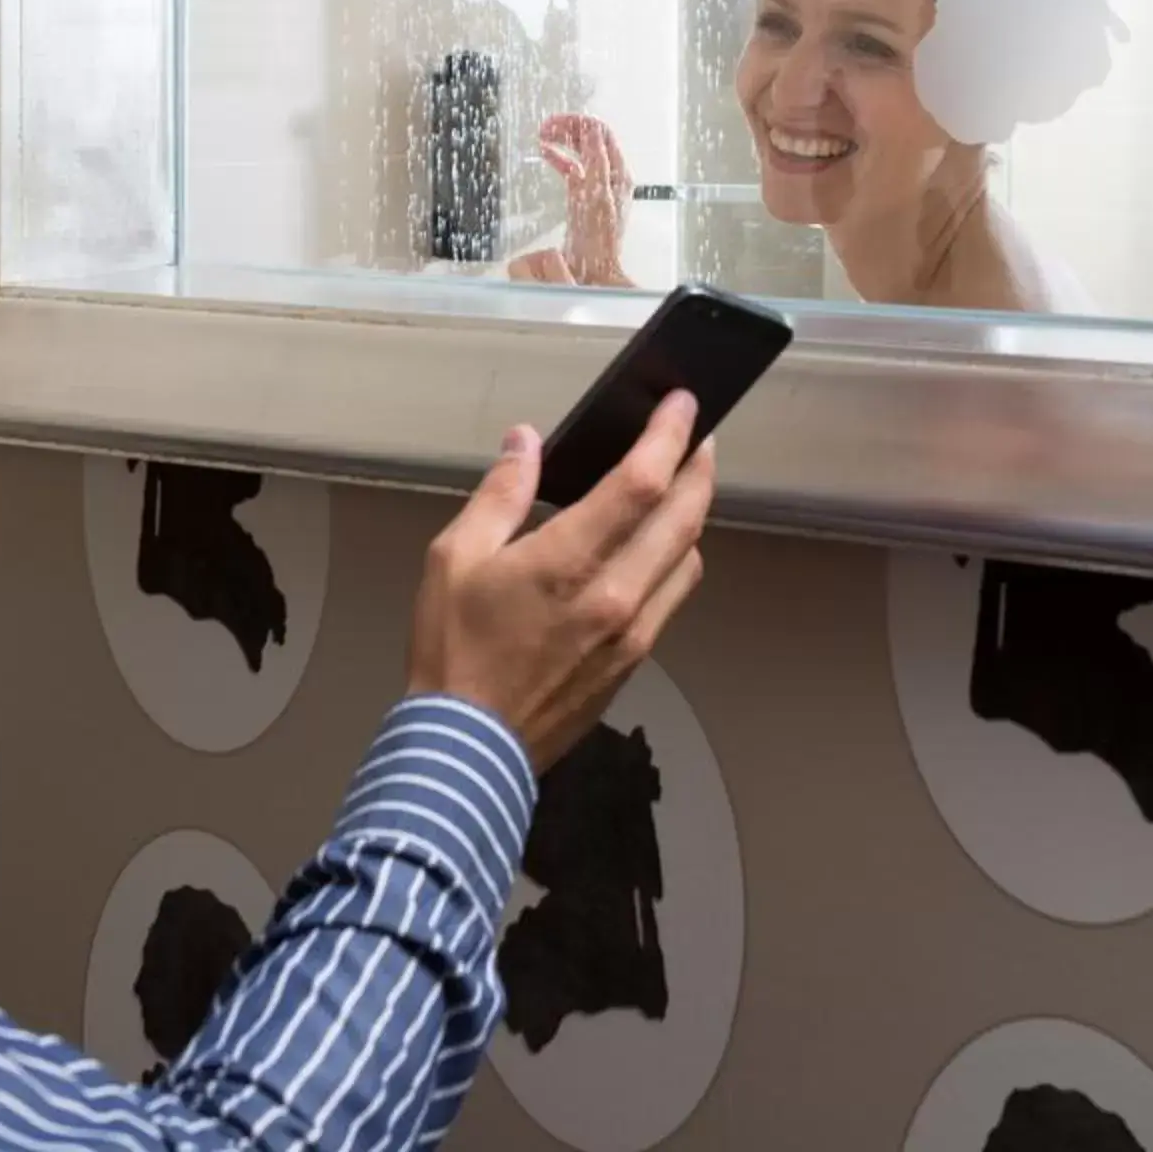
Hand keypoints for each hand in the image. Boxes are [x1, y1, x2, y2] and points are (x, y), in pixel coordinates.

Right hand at [405, 395, 712, 772]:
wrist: (467, 749)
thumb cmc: (453, 650)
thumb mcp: (453, 558)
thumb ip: (499, 495)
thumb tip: (525, 442)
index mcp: (569, 563)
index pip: (642, 483)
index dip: (669, 435)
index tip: (682, 403)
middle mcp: (616, 595)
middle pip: (685, 516)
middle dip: (699, 466)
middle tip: (698, 435)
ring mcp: (633, 632)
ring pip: (689, 557)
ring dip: (693, 515)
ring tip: (679, 486)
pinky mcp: (634, 661)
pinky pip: (672, 596)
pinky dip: (675, 558)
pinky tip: (656, 547)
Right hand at [530, 113, 632, 288]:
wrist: (593, 269)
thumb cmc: (597, 237)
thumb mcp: (597, 194)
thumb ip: (596, 161)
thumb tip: (591, 128)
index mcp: (617, 172)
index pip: (601, 133)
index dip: (578, 123)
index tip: (554, 122)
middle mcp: (610, 175)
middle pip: (591, 139)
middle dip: (568, 128)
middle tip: (544, 127)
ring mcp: (597, 185)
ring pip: (580, 151)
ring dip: (562, 139)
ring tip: (542, 134)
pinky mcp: (583, 196)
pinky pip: (572, 168)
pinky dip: (558, 158)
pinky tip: (545, 152)